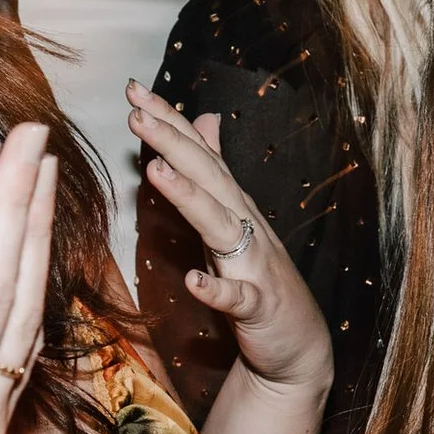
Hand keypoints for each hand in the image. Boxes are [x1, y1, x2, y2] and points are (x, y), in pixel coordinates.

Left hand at [127, 79, 332, 397]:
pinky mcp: (257, 309)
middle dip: (172, 143)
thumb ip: (215, 170)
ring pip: (219, 226)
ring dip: (189, 198)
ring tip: (156, 171)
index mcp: (233, 205)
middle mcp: (245, 226)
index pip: (199, 154)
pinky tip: (194, 281)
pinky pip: (237, 299)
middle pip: (207, 178)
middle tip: (138, 111)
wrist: (297, 345)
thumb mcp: (234, 218)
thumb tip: (204, 118)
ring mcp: (253, 267)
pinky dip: (217, 290)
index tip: (135, 88)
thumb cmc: (259, 278)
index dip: (170, 121)